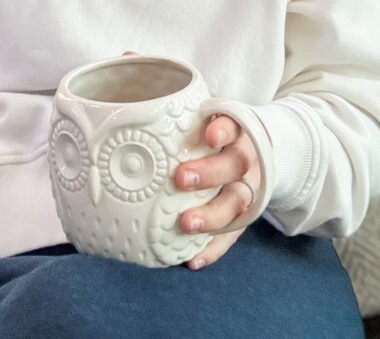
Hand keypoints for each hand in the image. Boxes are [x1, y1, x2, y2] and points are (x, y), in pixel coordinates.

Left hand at [174, 114, 260, 270]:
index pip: (234, 124)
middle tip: (181, 178)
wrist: (252, 151)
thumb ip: (180, 122)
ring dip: (212, 214)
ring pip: (237, 200)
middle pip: (235, 164)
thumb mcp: (204, 121)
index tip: (210, 136)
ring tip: (186, 223)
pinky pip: (232, 234)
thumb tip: (127, 120)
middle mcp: (245, 157)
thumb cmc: (212, 134)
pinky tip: (194, 259)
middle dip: (209, 173)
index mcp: (235, 130)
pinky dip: (214, 247)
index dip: (224, 130)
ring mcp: (248, 186)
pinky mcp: (245, 215)